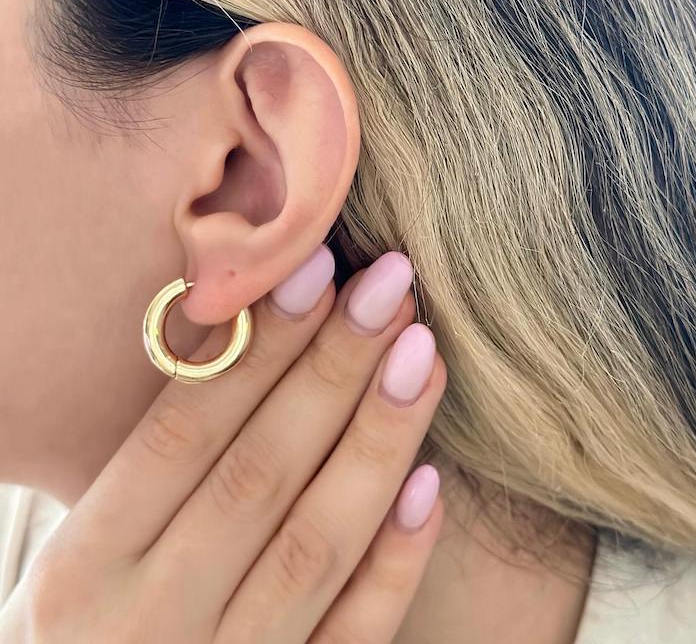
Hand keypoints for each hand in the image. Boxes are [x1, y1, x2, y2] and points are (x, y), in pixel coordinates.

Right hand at [9, 248, 446, 642]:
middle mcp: (149, 622)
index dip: (255, 348)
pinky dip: (394, 564)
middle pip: (259, 475)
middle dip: (333, 370)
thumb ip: (153, 462)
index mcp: (85, 566)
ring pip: (316, 547)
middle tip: (391, 286)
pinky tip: (431, 485)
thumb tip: (238, 331)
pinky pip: (352, 638)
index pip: (183, 434)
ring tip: (424, 355)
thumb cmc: (92, 624)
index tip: (316, 266)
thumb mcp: (87, 545)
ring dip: (377, 443)